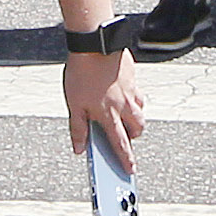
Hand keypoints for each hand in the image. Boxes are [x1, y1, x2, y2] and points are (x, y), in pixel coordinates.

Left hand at [63, 44, 140, 161]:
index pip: (120, 144)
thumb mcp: (74, 104)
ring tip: (125, 116)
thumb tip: (79, 149)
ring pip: (140, 110)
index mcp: (109, 114)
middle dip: (134, 136)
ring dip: (136, 117)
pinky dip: (133, 98)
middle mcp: (124, 104)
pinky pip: (137, 92)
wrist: (95, 44)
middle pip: (137, 127)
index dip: (126, 159)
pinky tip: (123, 93)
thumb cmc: (82, 74)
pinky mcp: (132, 76)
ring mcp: (130, 90)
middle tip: (127, 137)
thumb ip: (78, 128)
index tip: (131, 170)